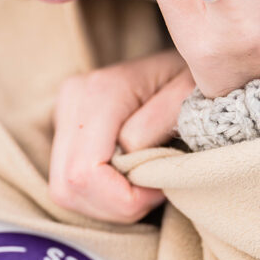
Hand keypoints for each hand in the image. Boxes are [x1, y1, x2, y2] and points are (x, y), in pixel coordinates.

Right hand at [49, 49, 194, 221]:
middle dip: (113, 207)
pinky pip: (68, 183)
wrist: (192, 53)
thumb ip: (159, 122)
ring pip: (63, 191)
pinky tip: (128, 179)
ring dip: (106, 204)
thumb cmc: (196, 77)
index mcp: (99, 92)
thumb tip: (129, 156)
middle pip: (68, 187)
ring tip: (144, 184)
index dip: (124, 199)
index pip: (85, 173)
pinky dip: (100, 196)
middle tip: (153, 192)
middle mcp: (72, 99)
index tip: (160, 187)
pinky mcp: (67, 126)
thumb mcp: (190, 94)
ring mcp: (65, 111)